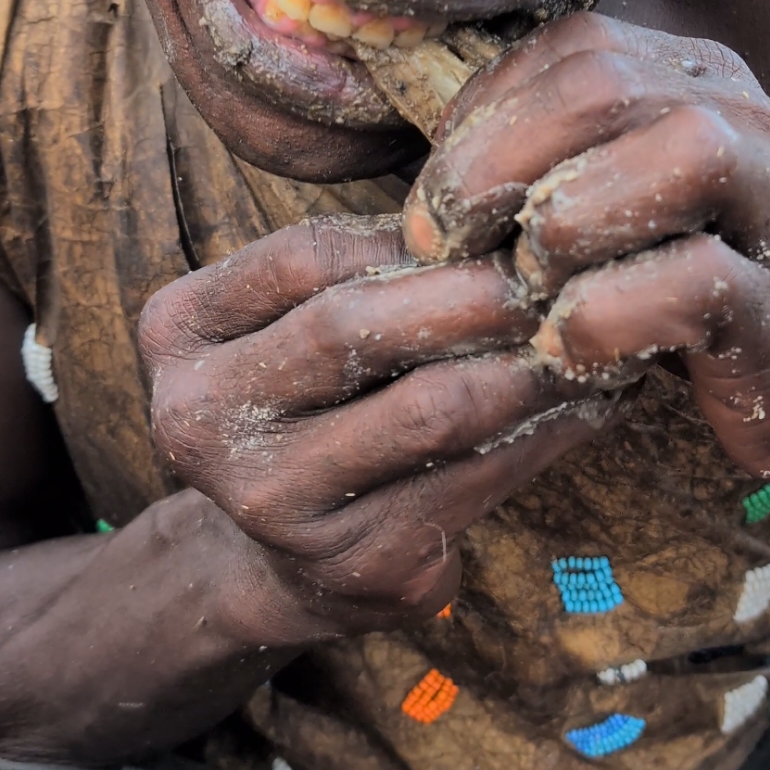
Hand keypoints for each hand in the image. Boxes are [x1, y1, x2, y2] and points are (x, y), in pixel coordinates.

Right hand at [140, 216, 617, 642]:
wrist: (281, 555)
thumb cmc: (311, 398)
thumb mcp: (296, 317)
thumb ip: (362, 263)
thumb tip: (501, 204)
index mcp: (178, 333)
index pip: (302, 255)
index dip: (409, 234)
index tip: (498, 216)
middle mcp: (198, 420)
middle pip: (353, 329)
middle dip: (476, 293)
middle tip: (559, 269)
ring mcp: (269, 504)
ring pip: (428, 411)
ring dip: (528, 364)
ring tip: (590, 330)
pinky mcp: (352, 565)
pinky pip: (472, 481)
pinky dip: (544, 433)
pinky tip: (589, 403)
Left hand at [403, 12, 769, 487]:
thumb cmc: (673, 280)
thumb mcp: (602, 199)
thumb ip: (537, 159)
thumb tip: (425, 173)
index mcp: (692, 76)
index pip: (570, 49)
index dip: (480, 117)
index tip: (435, 200)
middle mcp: (742, 117)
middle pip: (603, 87)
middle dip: (492, 166)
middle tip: (443, 241)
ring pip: (670, 160)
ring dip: (559, 235)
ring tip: (530, 291)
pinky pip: (686, 285)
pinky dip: (599, 320)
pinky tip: (572, 346)